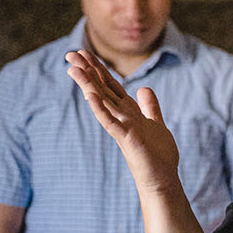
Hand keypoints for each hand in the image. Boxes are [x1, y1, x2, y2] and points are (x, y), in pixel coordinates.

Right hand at [65, 49, 180, 194]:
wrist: (161, 180)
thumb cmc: (157, 156)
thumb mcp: (156, 124)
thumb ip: (149, 107)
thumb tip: (144, 89)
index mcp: (128, 112)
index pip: (110, 85)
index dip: (99, 69)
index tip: (85, 52)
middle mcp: (121, 117)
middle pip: (102, 89)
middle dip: (88, 71)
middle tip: (71, 53)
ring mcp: (121, 127)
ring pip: (102, 102)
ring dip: (89, 85)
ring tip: (74, 68)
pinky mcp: (126, 139)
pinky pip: (109, 121)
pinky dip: (100, 108)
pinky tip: (90, 95)